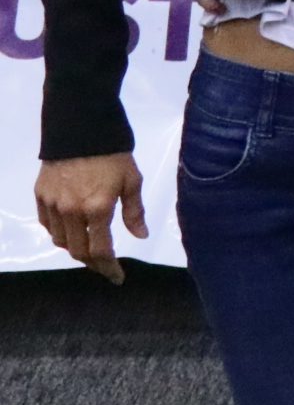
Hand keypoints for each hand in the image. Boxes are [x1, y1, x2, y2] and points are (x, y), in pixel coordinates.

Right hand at [36, 153, 146, 283]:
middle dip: (94, 264)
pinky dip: (59, 234)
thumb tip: (140, 236)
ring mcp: (52, 204)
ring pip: (60, 240)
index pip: (101, 251)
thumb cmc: (113, 153)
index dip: (110, 268)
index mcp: (97, 208)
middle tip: (106, 267)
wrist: (80, 127)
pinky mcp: (40, 195)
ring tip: (90, 250)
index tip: (118, 277)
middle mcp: (71, 211)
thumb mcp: (132, 180)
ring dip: (75, 250)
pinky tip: (71, 232)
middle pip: (78, 251)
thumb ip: (134, 211)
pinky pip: (47, 225)